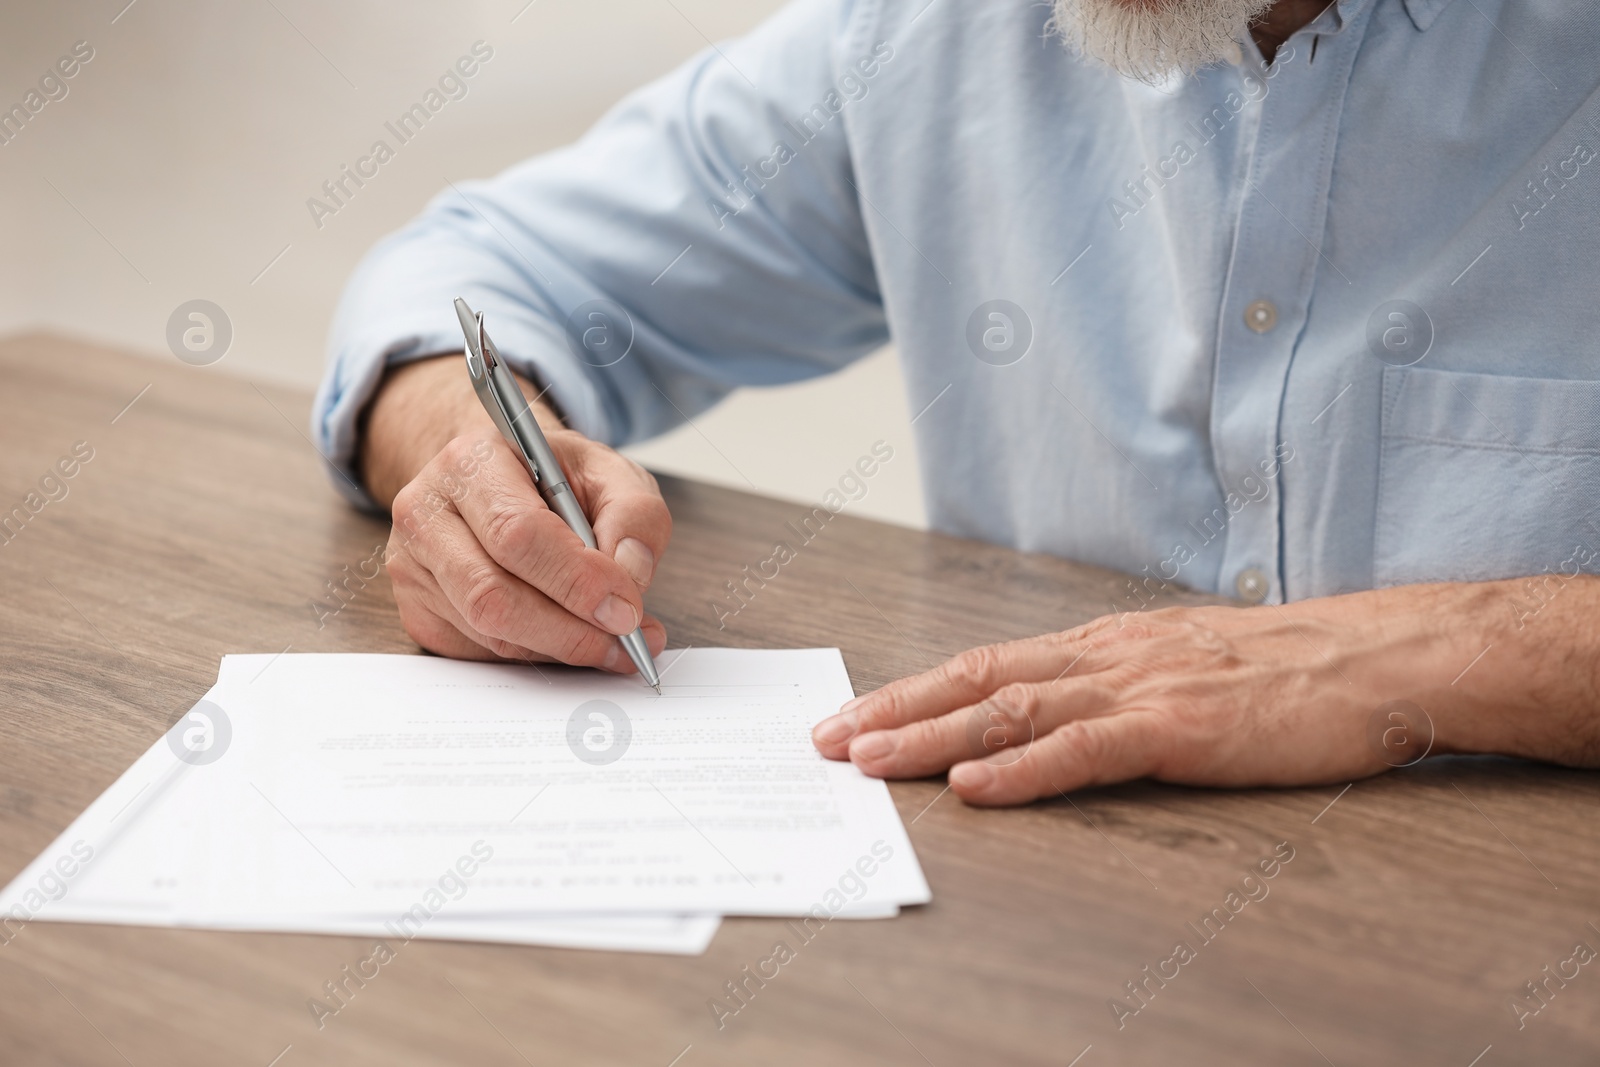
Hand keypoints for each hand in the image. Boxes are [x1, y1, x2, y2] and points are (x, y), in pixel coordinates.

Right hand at [362, 356, 669, 669]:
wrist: (503, 481)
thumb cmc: (555, 478)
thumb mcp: (610, 473)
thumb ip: (635, 516)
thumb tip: (629, 576)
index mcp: (472, 462)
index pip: (517, 533)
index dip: (576, 580)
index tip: (626, 609)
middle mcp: (427, 513)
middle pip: (493, 595)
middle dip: (570, 630)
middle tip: (626, 639)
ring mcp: (413, 567)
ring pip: (488, 632)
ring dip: (560, 648)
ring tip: (612, 643)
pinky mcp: (418, 610)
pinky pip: (481, 652)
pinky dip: (536, 654)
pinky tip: (566, 636)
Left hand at [811, 581, 1596, 805]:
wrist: (1374, 658)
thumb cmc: (1283, 669)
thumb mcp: (1180, 665)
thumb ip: (1115, 684)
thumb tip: (1048, 712)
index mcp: (1104, 644)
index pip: (986, 662)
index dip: (914, 689)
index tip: (855, 713)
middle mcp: (1107, 655)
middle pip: (978, 678)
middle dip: (895, 710)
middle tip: (828, 739)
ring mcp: (1141, 685)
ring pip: (1013, 709)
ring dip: (933, 737)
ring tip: (871, 759)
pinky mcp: (1180, 725)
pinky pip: (1086, 748)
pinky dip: (1023, 768)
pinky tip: (976, 784)